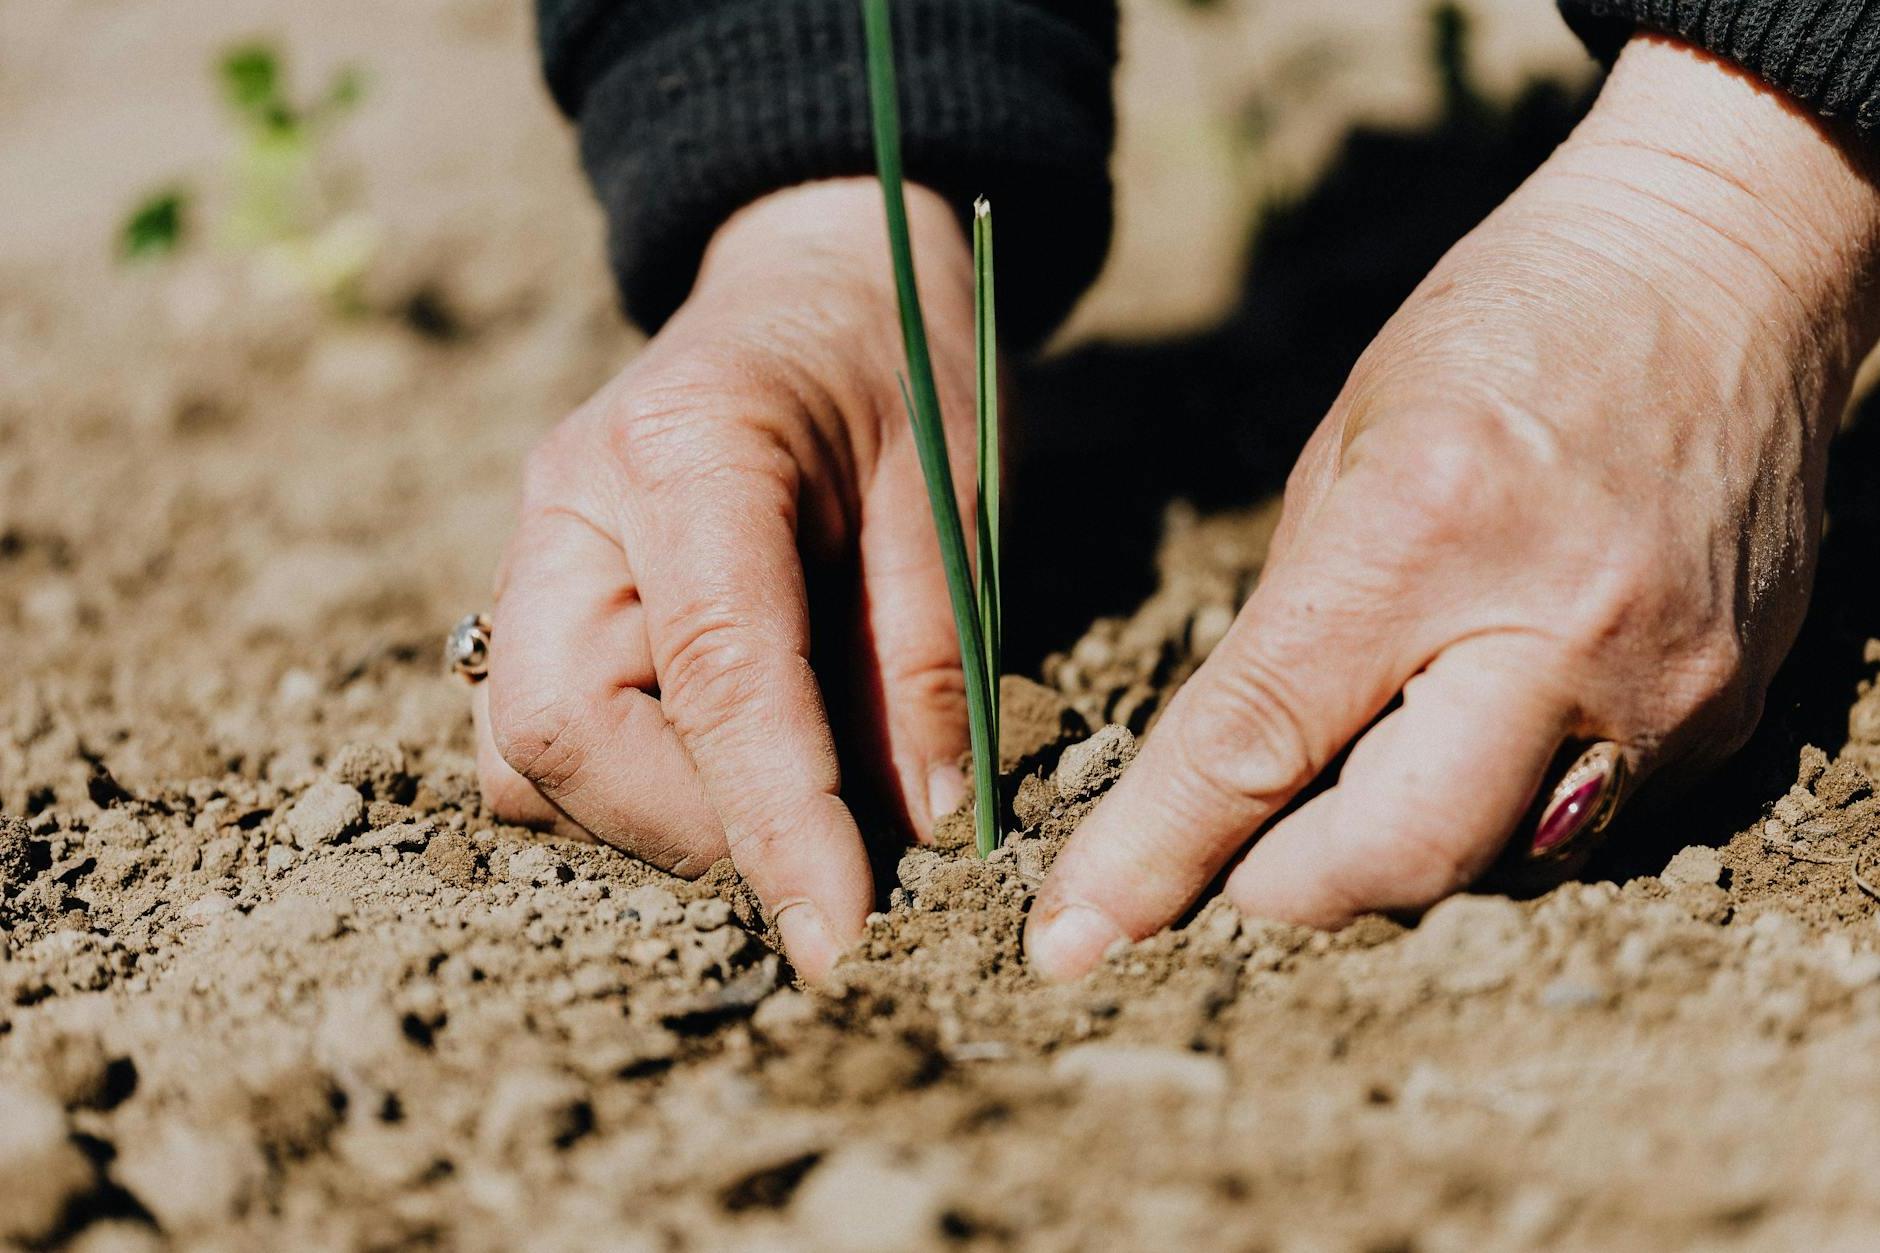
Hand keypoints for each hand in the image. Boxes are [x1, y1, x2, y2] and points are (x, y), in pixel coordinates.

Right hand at [473, 179, 979, 981]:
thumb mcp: (950, 488)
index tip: (840, 938)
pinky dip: (631, 780)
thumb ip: (929, 654)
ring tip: (785, 787)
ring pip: (528, 752)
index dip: (776, 824)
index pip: (714, 674)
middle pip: (557, 732)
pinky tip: (728, 750)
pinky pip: (541, 733)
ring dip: (654, 813)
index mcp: (685, 449)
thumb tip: (923, 825)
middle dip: (691, 829)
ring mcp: (534, 548)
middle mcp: (570, 502)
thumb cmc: (897, 365)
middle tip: (824, 847)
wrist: (813, 279)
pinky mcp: (538, 593)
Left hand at [1027, 34, 1879, 977]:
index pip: (1257, 744)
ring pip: (1492, 862)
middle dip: (1287, 889)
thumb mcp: (1347, 445)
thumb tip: (1232, 770)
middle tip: (1238, 863)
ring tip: (1370, 759)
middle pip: (1396, 857)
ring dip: (1395, 848)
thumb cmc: (1511, 325)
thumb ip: (1290, 621)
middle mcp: (1557, 631)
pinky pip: (1581, 820)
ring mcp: (1662, 686)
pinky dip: (1499, 803)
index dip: (1153, 856)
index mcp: (1422, 533)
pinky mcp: (1727, 712)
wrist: (1727, 264)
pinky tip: (1481, 718)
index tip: (1073, 938)